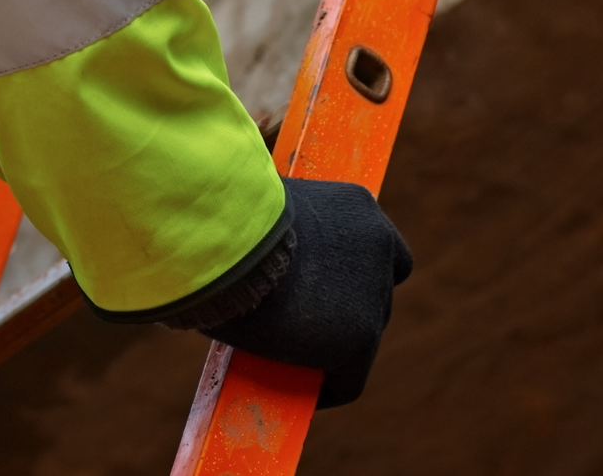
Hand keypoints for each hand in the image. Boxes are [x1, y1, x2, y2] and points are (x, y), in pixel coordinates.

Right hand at [200, 177, 412, 407]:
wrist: (225, 241)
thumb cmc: (222, 221)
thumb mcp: (263, 215)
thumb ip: (279, 234)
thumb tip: (257, 260)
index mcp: (358, 208)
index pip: (374, 248)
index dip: (349, 274)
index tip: (322, 289)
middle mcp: (380, 247)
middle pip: (373, 293)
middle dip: (344, 310)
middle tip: (305, 326)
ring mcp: (373, 295)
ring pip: (363, 336)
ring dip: (335, 344)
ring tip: (300, 360)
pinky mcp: (359, 339)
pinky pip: (348, 380)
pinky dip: (329, 388)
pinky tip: (303, 393)